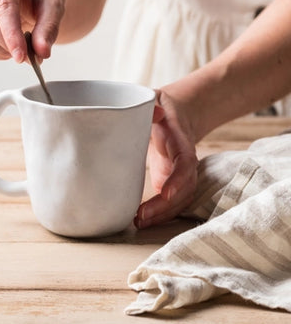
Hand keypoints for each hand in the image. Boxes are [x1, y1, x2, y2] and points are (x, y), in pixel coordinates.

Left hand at [134, 88, 198, 227]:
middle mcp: (184, 162)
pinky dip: (159, 214)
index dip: (177, 180)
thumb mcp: (155, 100)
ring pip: (179, 201)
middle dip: (165, 206)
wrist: (174, 115)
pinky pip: (170, 203)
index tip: (164, 193)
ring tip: (138, 222)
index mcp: (181, 142)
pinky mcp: (169, 181)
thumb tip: (156, 112)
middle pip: (184, 190)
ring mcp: (178, 174)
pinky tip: (141, 221)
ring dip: (162, 215)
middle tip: (140, 216)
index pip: (185, 164)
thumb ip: (154, 105)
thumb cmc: (160, 108)